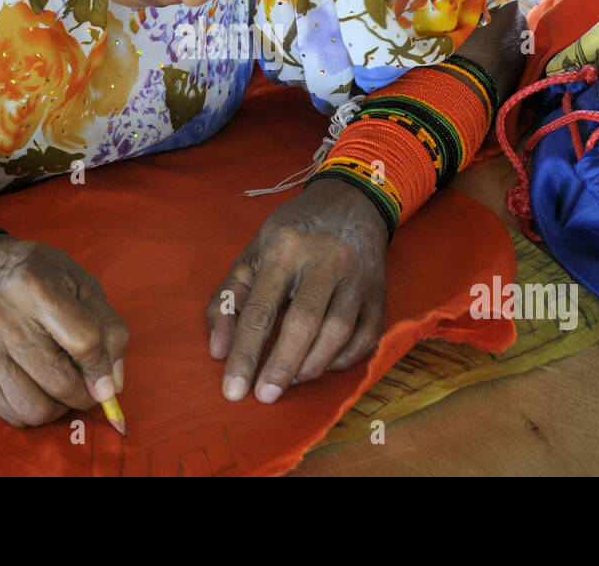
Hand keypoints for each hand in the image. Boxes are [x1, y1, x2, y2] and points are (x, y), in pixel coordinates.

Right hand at [0, 235, 127, 426]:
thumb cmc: (40, 274)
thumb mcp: (82, 284)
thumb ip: (108, 329)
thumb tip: (112, 385)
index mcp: (36, 286)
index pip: (83, 342)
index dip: (102, 368)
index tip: (108, 381)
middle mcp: (5, 317)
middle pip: (60, 381)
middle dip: (85, 394)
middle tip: (88, 383)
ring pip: (36, 407)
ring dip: (60, 407)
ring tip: (63, 385)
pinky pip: (13, 414)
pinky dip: (35, 411)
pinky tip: (40, 388)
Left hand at [206, 177, 388, 403]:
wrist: (351, 201)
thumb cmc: (292, 233)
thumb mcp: (252, 253)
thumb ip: (229, 299)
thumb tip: (218, 351)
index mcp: (284, 248)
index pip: (261, 309)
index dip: (246, 353)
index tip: (233, 390)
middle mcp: (325, 260)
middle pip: (304, 323)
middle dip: (282, 366)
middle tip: (264, 396)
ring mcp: (357, 277)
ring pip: (338, 332)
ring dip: (311, 366)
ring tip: (289, 382)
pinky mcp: (380, 291)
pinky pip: (366, 337)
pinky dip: (343, 359)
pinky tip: (322, 365)